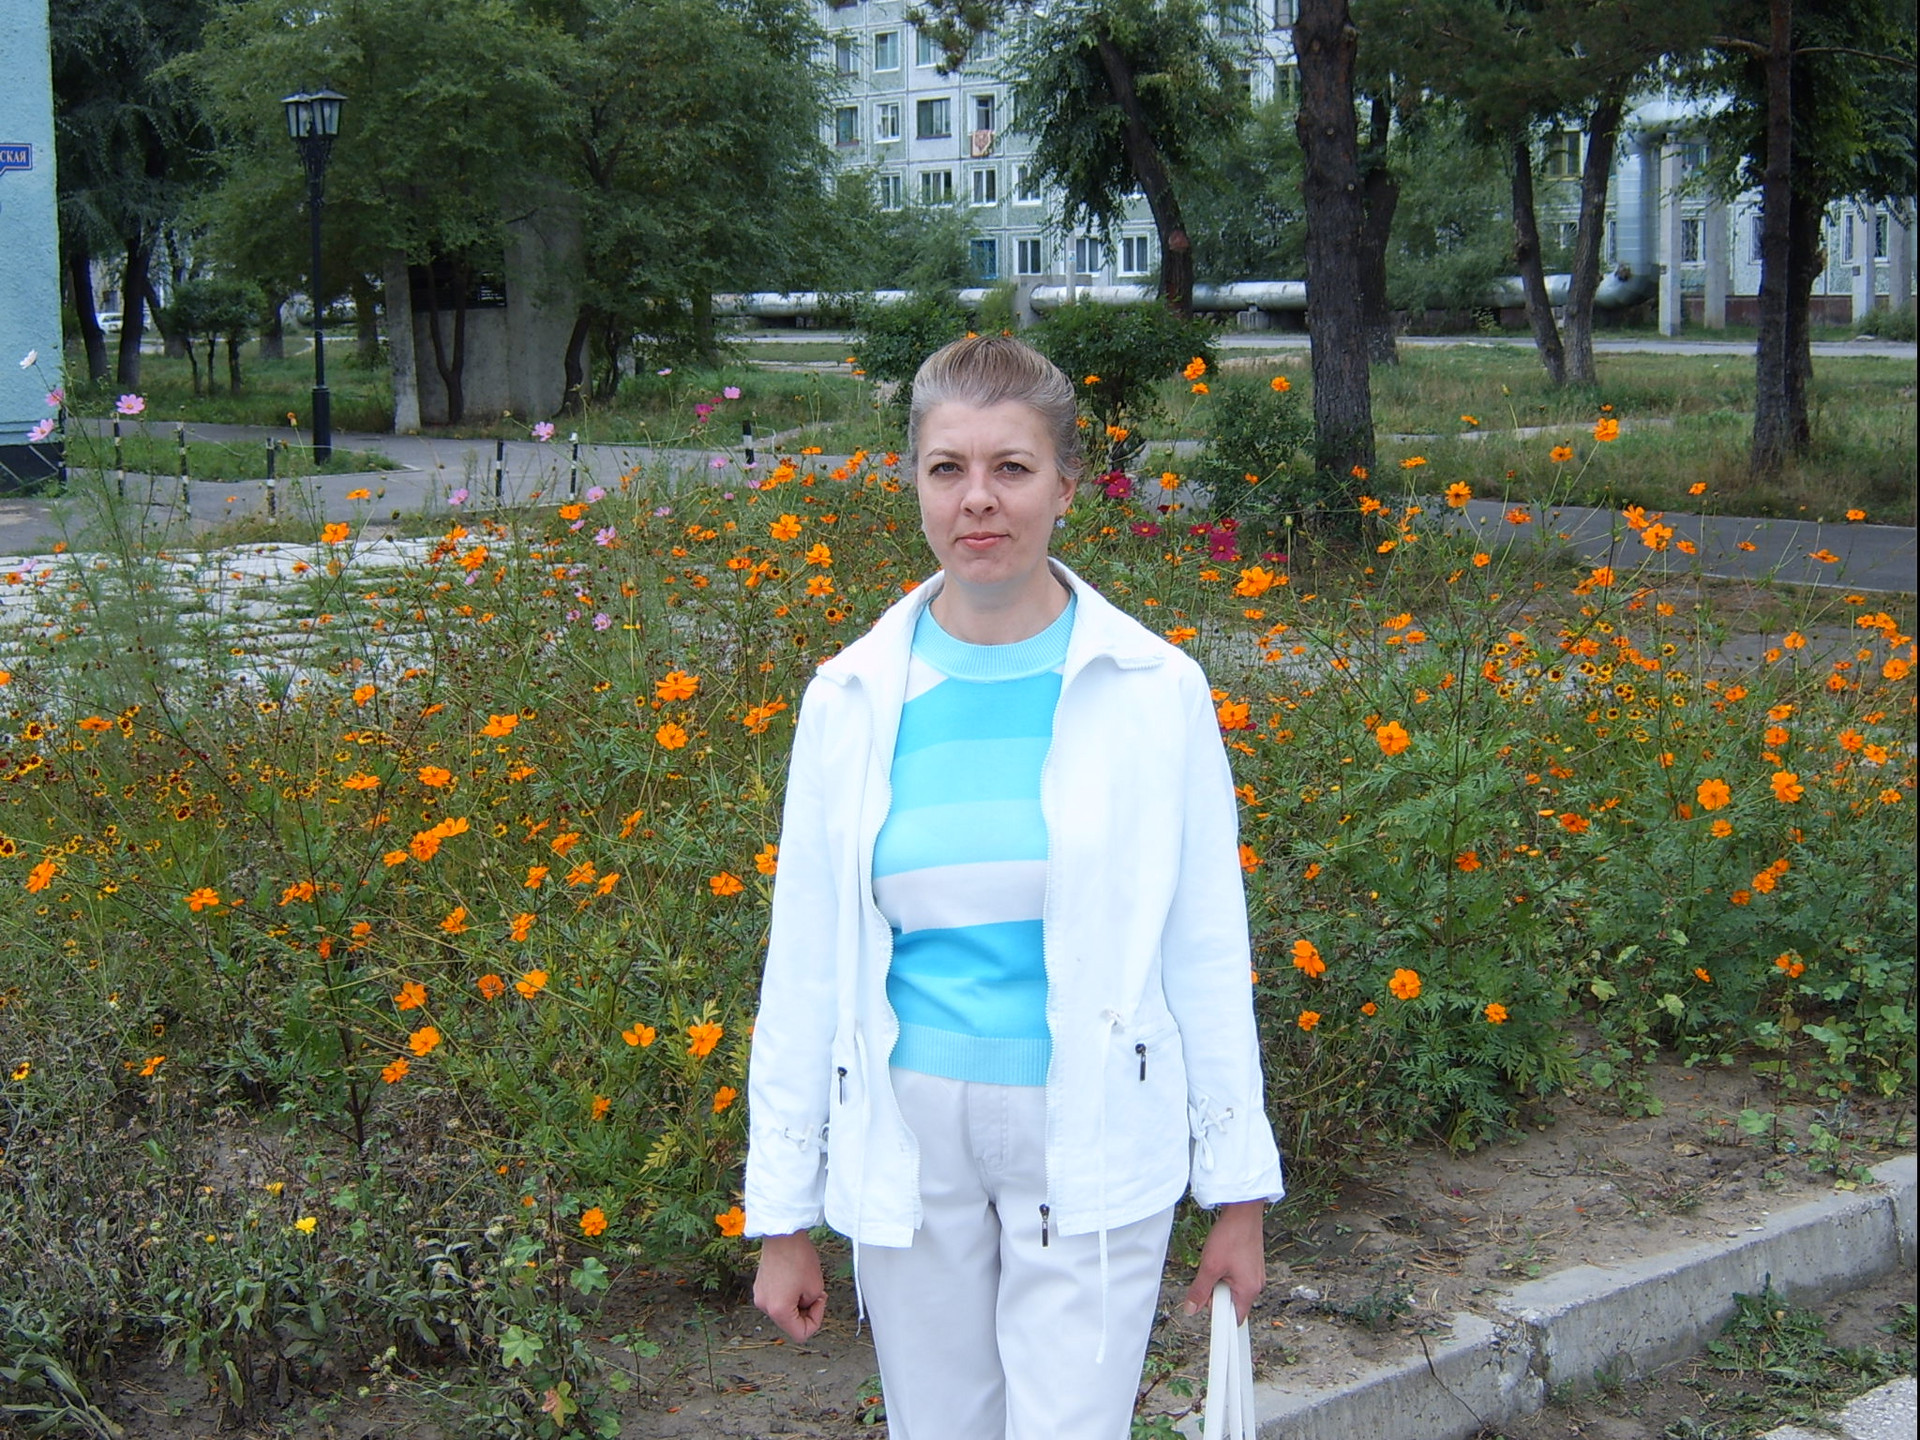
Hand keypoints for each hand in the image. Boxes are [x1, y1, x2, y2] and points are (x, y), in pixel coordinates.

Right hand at [753, 1231, 826, 1342]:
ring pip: (784, 1311)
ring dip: (797, 1301)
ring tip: (804, 1282)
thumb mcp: (816, 1287)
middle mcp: (765, 1306)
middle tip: (815, 1292)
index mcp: (778, 1311)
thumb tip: (805, 1306)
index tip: (819, 1301)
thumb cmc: (799, 1257)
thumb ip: (812, 1305)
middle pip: (791, 1323)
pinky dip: (788, 1294)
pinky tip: (794, 1278)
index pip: (801, 1334)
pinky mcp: (760, 1286)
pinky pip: (777, 1299)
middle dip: (806, 1310)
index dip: (816, 1320)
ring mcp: (760, 1296)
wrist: (782, 1233)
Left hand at [1181, 1201, 1265, 1324]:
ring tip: (1215, 1262)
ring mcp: (1255, 1274)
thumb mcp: (1209, 1266)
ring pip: (1232, 1289)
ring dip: (1220, 1281)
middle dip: (1216, 1294)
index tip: (1205, 1307)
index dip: (1217, 1316)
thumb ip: (1200, 1291)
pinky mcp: (1252, 1265)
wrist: (1243, 1211)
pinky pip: (1236, 1277)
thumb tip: (1191, 1309)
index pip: (1234, 1319)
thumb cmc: (1231, 1236)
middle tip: (1208, 1275)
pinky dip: (1225, 1272)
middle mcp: (1256, 1285)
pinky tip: (1221, 1257)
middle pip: (1231, 1303)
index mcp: (1248, 1291)